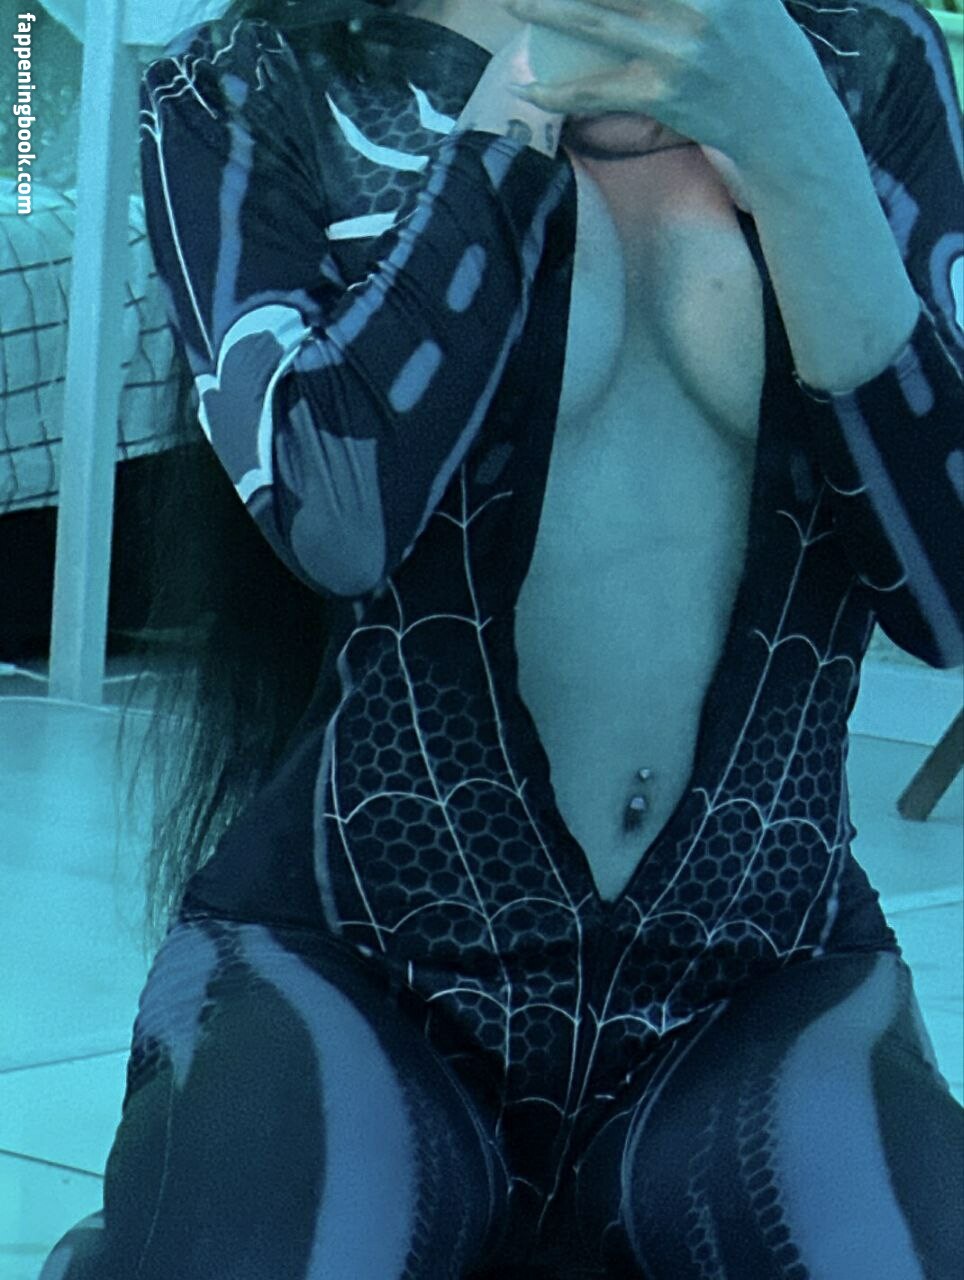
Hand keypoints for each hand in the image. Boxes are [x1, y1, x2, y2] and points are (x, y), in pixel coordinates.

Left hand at [499, 0, 832, 186]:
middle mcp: (700, 2)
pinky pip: (599, 90)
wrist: (783, 119)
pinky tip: (530, 88)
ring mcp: (680, 48)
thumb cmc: (761, 45)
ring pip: (596, 21)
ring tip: (514, 4)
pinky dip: (560, 92)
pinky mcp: (665, 93)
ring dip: (546, 10)